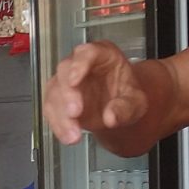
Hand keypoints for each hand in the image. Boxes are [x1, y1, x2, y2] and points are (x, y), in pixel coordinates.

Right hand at [41, 42, 155, 148]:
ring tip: (74, 134)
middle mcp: (81, 64)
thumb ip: (125, 108)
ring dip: (61, 115)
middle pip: (65, 71)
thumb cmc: (128, 97)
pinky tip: (68, 136)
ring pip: (55, 92)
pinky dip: (58, 125)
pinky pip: (51, 109)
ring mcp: (66, 80)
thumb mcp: (136, 103)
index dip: (78, 65)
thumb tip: (111, 117)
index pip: (87, 52)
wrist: (120, 108)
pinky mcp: (58, 97)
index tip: (74, 80)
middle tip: (75, 113)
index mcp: (103, 55)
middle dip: (68, 93)